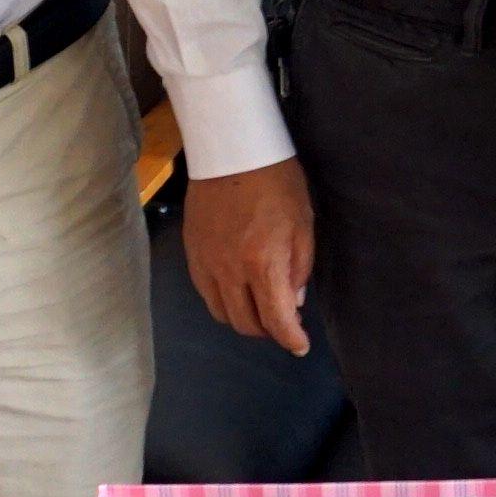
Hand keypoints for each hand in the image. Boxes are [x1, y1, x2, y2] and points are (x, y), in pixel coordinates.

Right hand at [183, 161, 316, 351]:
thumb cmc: (276, 182)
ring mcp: (207, 264)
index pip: (276, 320)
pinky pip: (206, 294)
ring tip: (262, 309)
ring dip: (245, 319)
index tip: (301, 345)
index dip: (291, 339)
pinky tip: (238, 291)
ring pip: (222, 314)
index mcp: (263, 263)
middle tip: (284, 324)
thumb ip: (299, 268)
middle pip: (246, 324)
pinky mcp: (192, 254)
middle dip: (269, 331)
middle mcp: (230, 271)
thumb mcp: (303, 224)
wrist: (232, 151)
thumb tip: (293, 302)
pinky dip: (224, 302)